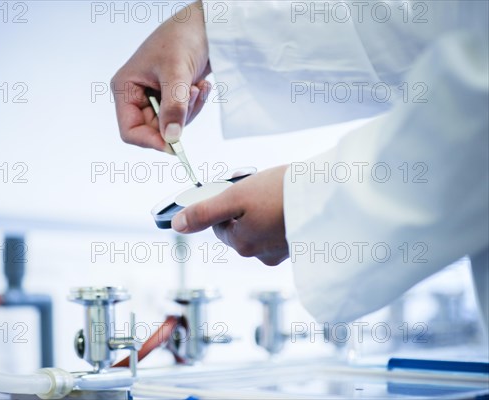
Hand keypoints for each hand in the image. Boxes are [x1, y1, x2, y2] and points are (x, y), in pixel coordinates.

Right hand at [111, 1, 211, 152]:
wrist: (204, 24)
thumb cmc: (182, 37)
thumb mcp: (177, 73)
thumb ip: (173, 106)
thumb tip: (171, 137)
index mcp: (126, 88)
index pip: (130, 130)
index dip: (150, 140)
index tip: (173, 145)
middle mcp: (137, 95)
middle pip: (154, 130)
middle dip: (177, 118)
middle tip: (191, 96)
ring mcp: (155, 97)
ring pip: (171, 125)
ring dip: (189, 110)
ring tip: (197, 86)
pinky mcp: (172, 96)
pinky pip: (183, 115)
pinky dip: (195, 104)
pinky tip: (201, 85)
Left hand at [172, 166, 289, 265]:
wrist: (328, 193)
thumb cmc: (281, 193)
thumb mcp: (235, 197)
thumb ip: (204, 213)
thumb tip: (178, 225)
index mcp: (243, 245)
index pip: (218, 226)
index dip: (223, 203)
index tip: (235, 187)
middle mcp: (261, 255)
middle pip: (239, 227)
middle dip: (242, 206)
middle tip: (255, 185)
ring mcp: (281, 252)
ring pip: (259, 226)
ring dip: (260, 209)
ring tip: (274, 190)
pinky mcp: (298, 244)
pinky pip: (278, 228)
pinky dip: (279, 214)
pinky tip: (287, 200)